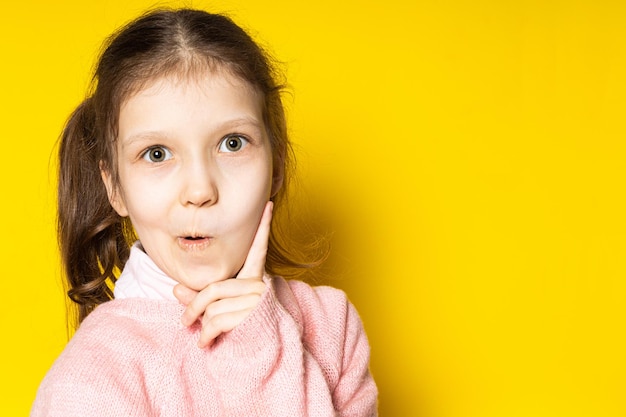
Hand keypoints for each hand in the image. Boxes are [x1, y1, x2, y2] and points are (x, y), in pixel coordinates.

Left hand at [173, 201, 272, 347]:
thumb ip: (199, 298)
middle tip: (184, 322)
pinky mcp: (254, 314)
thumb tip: (175, 289)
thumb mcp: (217, 310)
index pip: (257, 250)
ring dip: (200, 324)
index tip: (267, 205)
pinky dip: (206, 334)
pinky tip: (205, 343)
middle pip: (213, 288)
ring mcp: (258, 299)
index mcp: (254, 279)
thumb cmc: (238, 330)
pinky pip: (217, 320)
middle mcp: (260, 286)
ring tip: (202, 336)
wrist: (261, 355)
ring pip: (212, 306)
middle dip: (194, 306)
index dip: (263, 227)